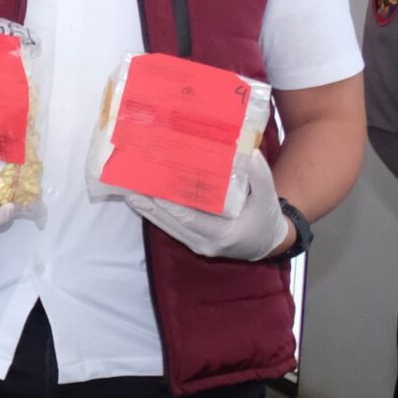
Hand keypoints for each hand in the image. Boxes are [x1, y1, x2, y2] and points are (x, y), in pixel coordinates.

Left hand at [124, 150, 292, 260]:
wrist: (268, 243)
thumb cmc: (267, 219)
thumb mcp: (268, 198)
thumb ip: (260, 176)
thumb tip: (248, 152)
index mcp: (224, 234)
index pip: (190, 218)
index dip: (170, 204)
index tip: (153, 188)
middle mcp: (206, 243)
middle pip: (172, 222)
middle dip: (150, 204)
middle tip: (131, 184)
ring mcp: (197, 245)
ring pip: (166, 226)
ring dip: (147, 208)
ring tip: (128, 189)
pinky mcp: (192, 242)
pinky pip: (170, 228)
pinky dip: (155, 214)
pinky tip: (142, 199)